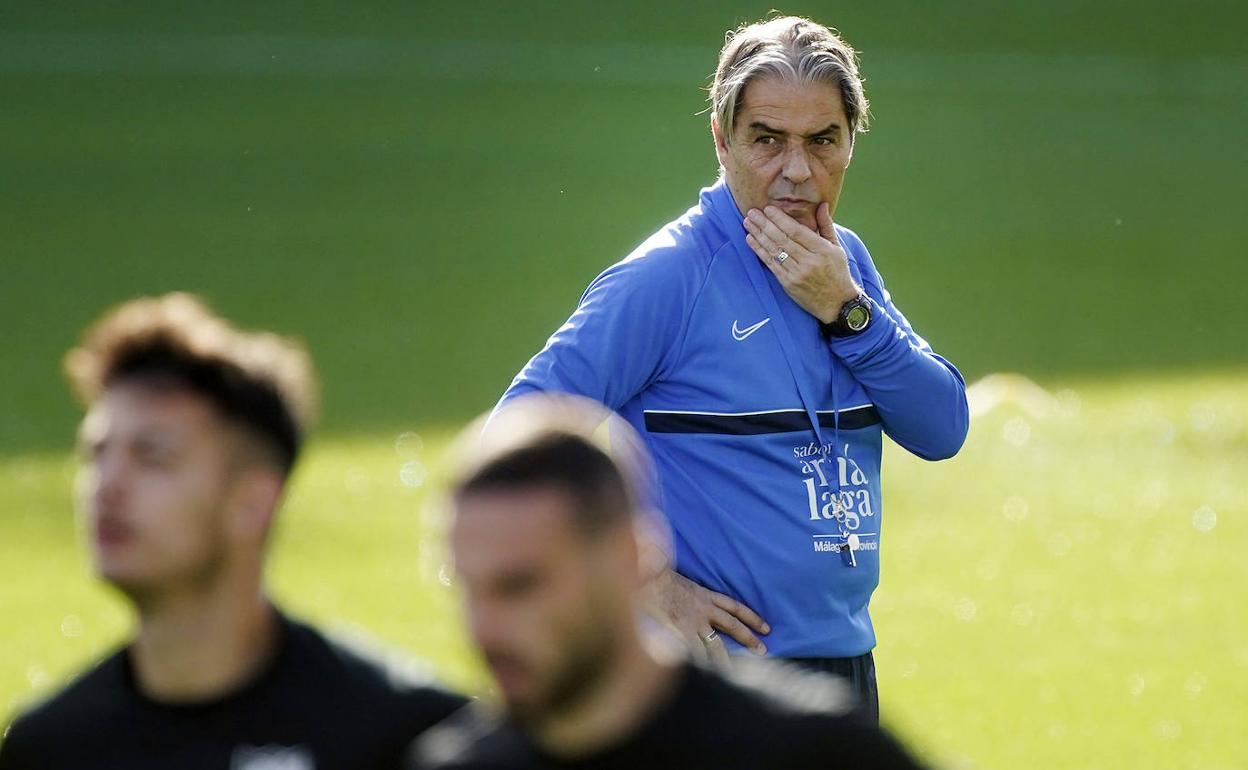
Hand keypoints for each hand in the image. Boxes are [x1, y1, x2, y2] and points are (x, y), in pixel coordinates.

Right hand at [643, 569, 769, 665]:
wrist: (645, 577)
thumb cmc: (654, 575)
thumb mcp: (678, 579)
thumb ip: (686, 590)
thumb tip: (685, 591)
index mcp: (704, 594)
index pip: (735, 606)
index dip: (752, 617)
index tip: (766, 627)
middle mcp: (704, 608)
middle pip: (733, 625)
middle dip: (749, 638)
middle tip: (763, 650)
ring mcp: (694, 620)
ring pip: (717, 645)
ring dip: (726, 660)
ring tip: (735, 675)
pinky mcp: (682, 631)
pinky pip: (696, 652)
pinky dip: (701, 663)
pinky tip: (706, 676)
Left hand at [743, 202, 860, 323]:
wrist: (837, 304)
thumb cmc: (837, 272)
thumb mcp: (836, 248)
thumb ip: (826, 225)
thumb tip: (822, 204)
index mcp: (822, 250)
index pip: (797, 232)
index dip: (780, 219)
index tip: (768, 209)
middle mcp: (809, 262)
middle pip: (782, 239)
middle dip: (765, 224)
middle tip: (751, 212)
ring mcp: (797, 274)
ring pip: (774, 251)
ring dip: (758, 235)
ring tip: (747, 223)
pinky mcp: (788, 284)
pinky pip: (771, 264)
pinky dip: (759, 251)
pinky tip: (751, 240)